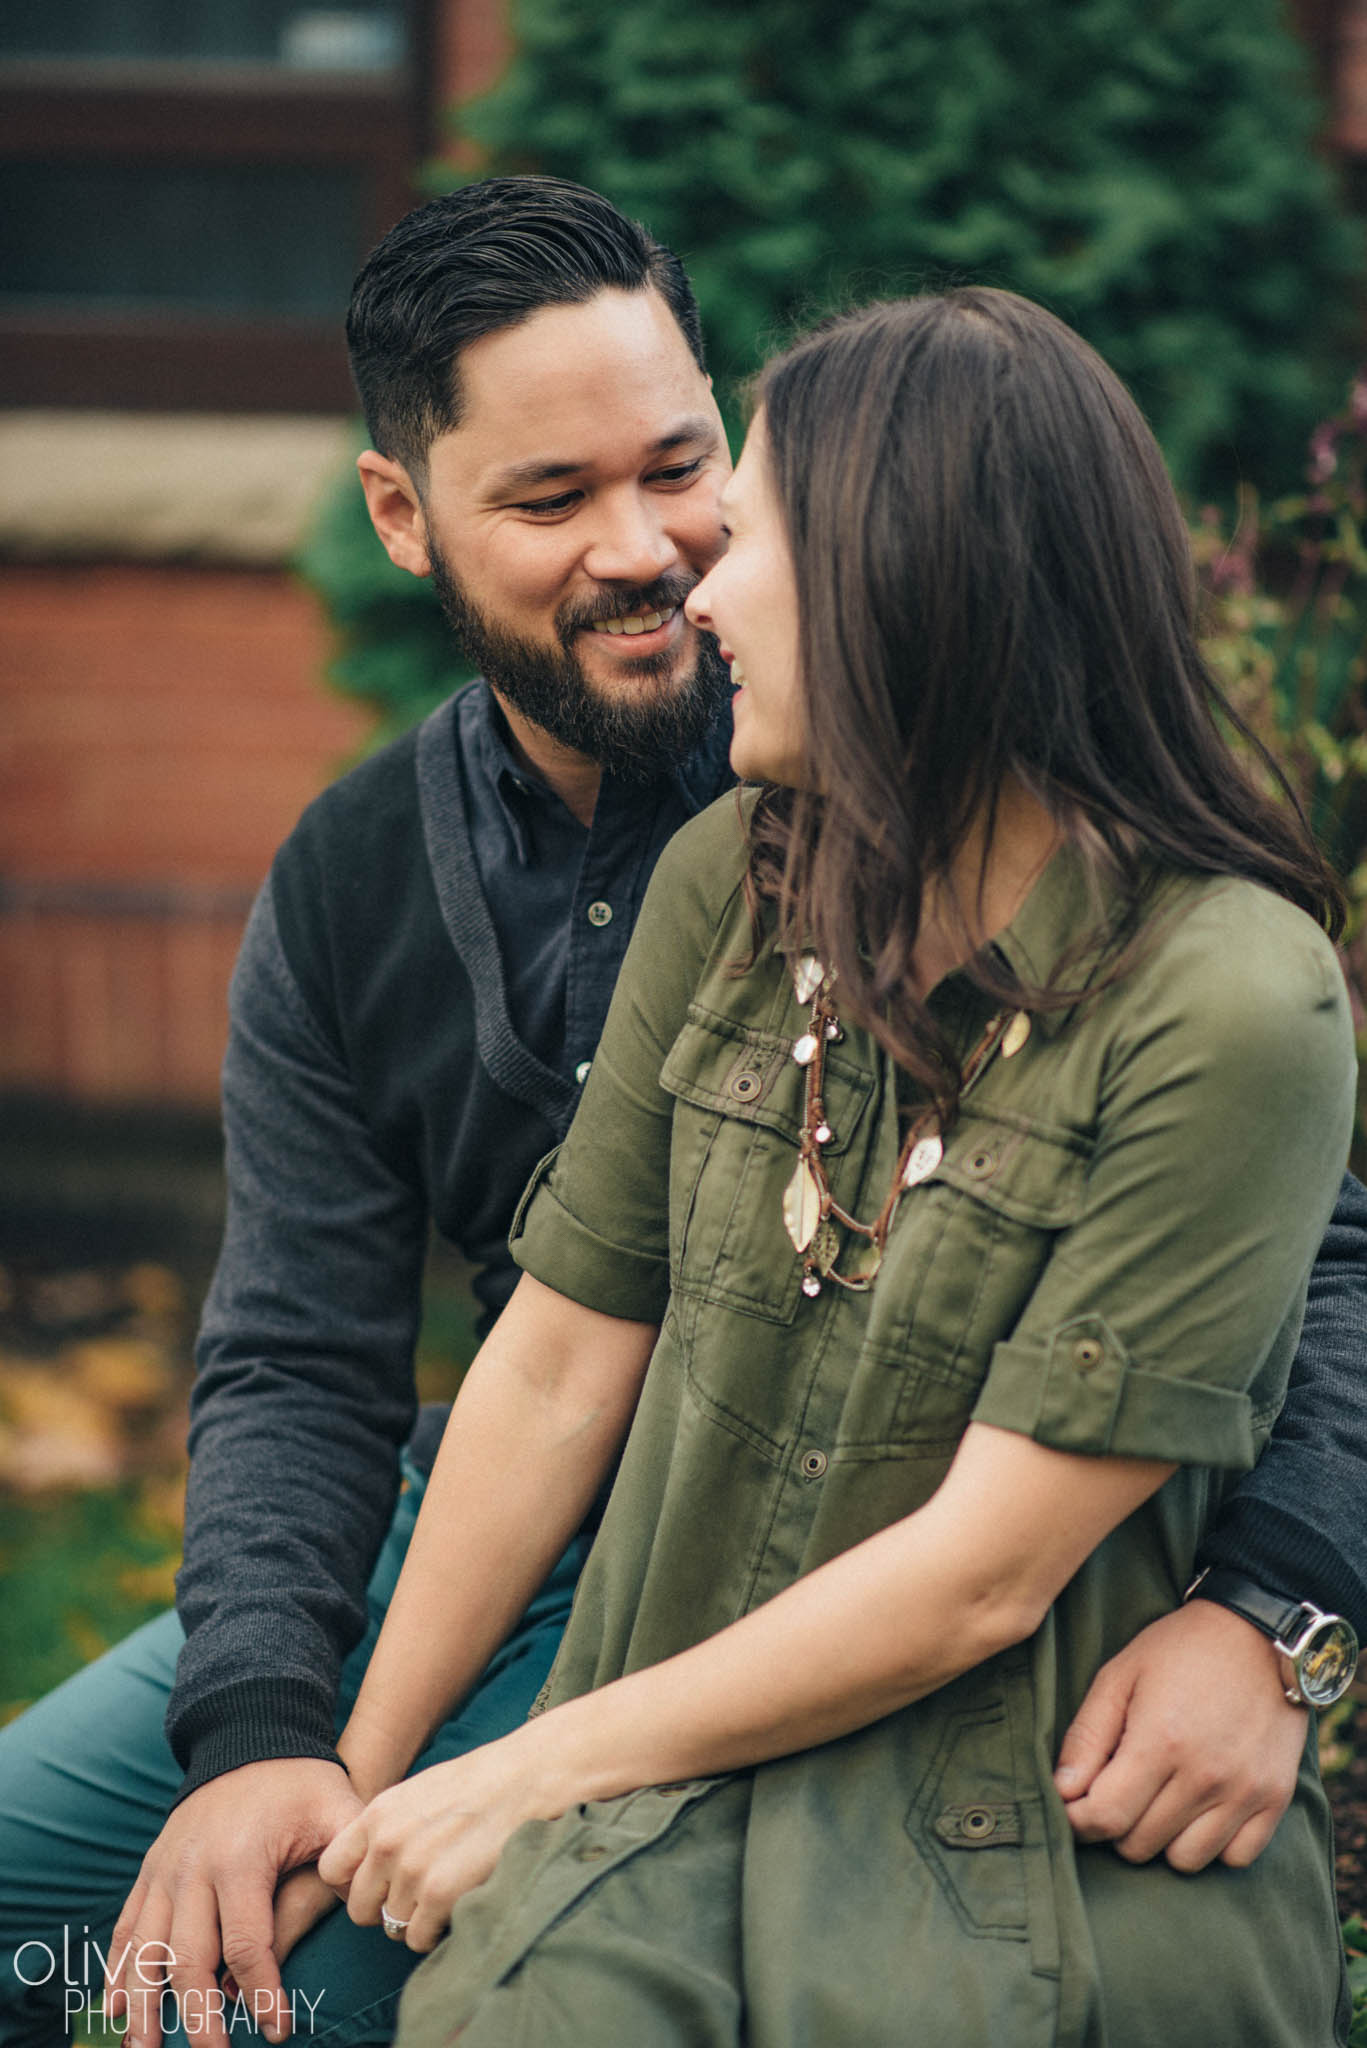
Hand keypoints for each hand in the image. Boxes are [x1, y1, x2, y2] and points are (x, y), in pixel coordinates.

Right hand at [104, 1758, 362, 2047]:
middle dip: (198, 2016)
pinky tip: (115, 2010)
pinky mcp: (152, 1869)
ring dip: (142, 2006)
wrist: (251, 1734)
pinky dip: (117, 1970)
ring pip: (143, 1951)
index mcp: (239, 1859)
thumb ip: (349, 1862)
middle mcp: (192, 1868)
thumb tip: (368, 1912)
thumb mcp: (337, 1809)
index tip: (280, 2030)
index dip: (262, 1992)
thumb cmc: (302, 1781)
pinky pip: (125, 1927)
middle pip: (188, 1959)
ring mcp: (165, 1869)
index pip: (246, 1944)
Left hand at [319, 1724, 564, 1952]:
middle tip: (419, 1894)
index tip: (378, 1886)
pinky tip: (460, 1903)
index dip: (354, 1884)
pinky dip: (439, 1930)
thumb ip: (388, 1828)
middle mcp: (387, 1843)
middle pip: (360, 1909)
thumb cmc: (481, 1785)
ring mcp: (412, 1870)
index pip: (332, 1870)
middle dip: (387, 1908)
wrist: (529, 1779)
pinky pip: (420, 1938)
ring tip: (448, 1892)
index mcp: (378, 1814)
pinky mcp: (440, 1895)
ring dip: (418, 1919)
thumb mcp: (419, 1793)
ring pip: (393, 1927)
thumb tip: (370, 1869)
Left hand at [1054, 1600, 1307, 1870]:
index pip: (1106, 1818)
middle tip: (1121, 1790)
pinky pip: (1235, 1858)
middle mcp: (1204, 1775)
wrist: (1259, 1633)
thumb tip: (1062, 1792)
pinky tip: (1200, 1809)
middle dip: (1118, 1824)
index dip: (1079, 1820)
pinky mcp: (1275, 1799)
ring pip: (1185, 1861)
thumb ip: (1086, 1737)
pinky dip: (1213, 1844)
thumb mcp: (1119, 1676)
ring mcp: (1244, 1791)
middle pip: (1140, 1845)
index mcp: (1159, 1741)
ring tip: (1161, 1798)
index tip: (1074, 1806)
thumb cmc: (1179, 1650)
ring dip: (1163, 1838)